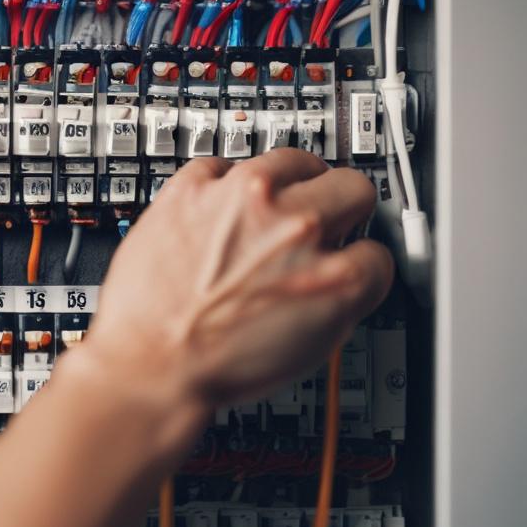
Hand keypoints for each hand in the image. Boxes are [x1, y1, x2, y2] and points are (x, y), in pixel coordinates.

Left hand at [81, 149, 392, 457]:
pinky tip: (220, 210)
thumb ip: (338, 299)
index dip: (358, 262)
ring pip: (294, 159)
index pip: (377, 251)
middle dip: (339, 211)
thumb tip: (341, 271)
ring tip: (271, 209)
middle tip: (316, 228)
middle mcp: (293, 228)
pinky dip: (223, 185)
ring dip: (290, 184)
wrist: (149, 365)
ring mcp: (241, 200)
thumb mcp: (309, 350)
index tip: (341, 261)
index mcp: (335, 277)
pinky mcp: (192, 189)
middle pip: (353, 187)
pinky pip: (222, 165)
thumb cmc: (215, 366)